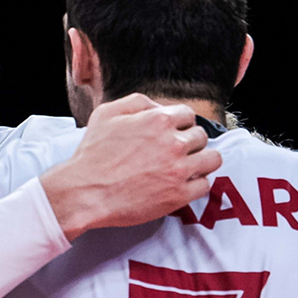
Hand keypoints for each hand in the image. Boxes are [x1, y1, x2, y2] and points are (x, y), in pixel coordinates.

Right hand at [42, 95, 219, 239]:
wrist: (85, 192)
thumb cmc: (93, 154)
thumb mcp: (107, 113)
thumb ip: (138, 102)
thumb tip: (159, 107)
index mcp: (158, 120)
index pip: (188, 115)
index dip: (180, 124)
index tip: (174, 133)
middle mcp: (173, 143)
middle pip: (201, 136)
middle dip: (190, 142)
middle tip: (175, 152)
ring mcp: (179, 170)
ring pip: (212, 159)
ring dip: (201, 161)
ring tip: (187, 166)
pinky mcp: (179, 196)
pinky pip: (204, 185)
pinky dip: (196, 183)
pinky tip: (182, 183)